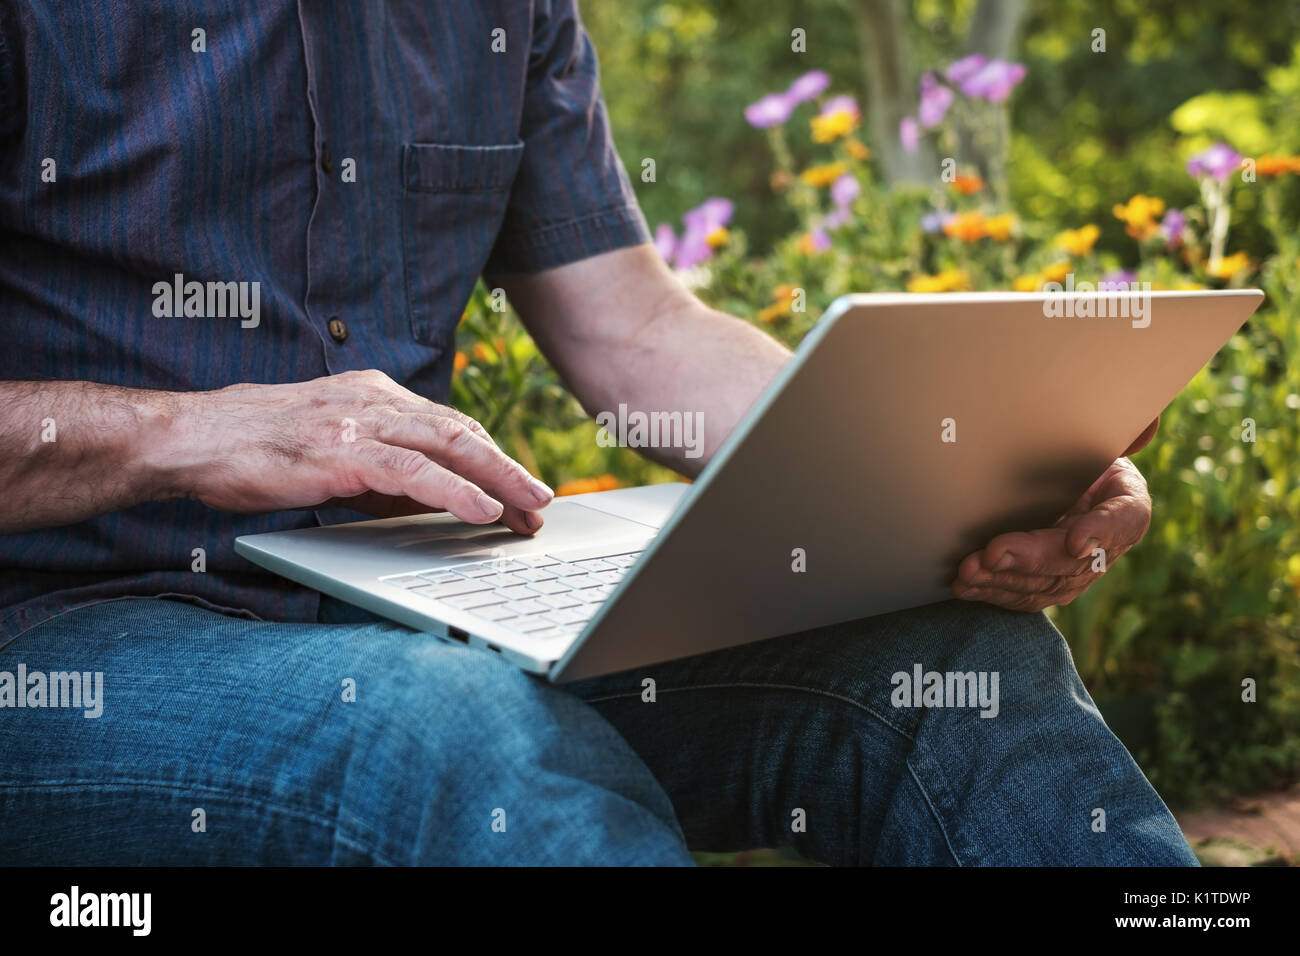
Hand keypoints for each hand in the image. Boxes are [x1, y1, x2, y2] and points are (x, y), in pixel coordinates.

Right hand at [162, 369, 551, 533]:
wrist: (195, 439)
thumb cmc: (259, 450)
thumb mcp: (337, 456)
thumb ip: (387, 471)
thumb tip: (439, 500)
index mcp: (376, 397)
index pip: (452, 426)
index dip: (493, 460)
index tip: (521, 492)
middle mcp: (376, 401)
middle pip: (462, 432)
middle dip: (509, 471)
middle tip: (541, 504)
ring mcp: (359, 423)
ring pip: (450, 445)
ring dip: (499, 480)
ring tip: (530, 508)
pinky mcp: (342, 452)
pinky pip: (412, 472)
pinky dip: (455, 490)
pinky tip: (482, 511)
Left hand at [950, 418, 1157, 611]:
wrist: (1066, 479)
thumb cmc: (1080, 454)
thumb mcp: (1099, 438)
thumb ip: (1122, 436)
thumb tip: (1147, 428)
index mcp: (1128, 506)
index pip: (1123, 521)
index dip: (1099, 531)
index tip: (1075, 540)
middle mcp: (1107, 546)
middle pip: (1073, 561)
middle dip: (1030, 559)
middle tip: (994, 553)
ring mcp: (1079, 572)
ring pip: (1046, 585)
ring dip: (1004, 580)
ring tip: (969, 572)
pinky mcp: (1051, 586)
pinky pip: (1025, 596)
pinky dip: (994, 592)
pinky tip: (966, 586)